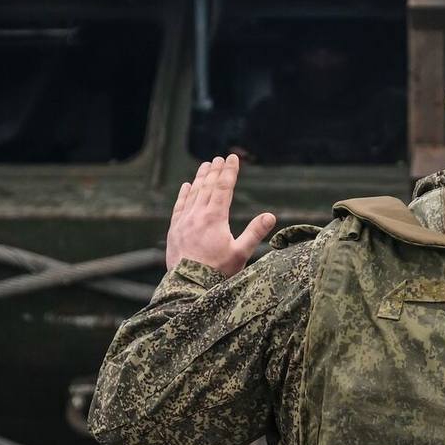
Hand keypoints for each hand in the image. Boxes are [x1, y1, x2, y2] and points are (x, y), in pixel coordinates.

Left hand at [166, 154, 275, 276]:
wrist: (188, 286)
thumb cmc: (217, 272)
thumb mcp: (241, 254)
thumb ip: (255, 233)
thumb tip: (270, 215)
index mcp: (215, 218)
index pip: (223, 188)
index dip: (229, 172)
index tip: (233, 158)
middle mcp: (197, 215)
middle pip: (207, 187)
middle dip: (215, 171)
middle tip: (219, 158)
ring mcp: (184, 222)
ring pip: (192, 194)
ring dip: (200, 178)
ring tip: (205, 166)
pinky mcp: (175, 231)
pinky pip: (179, 207)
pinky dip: (183, 195)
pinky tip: (186, 186)